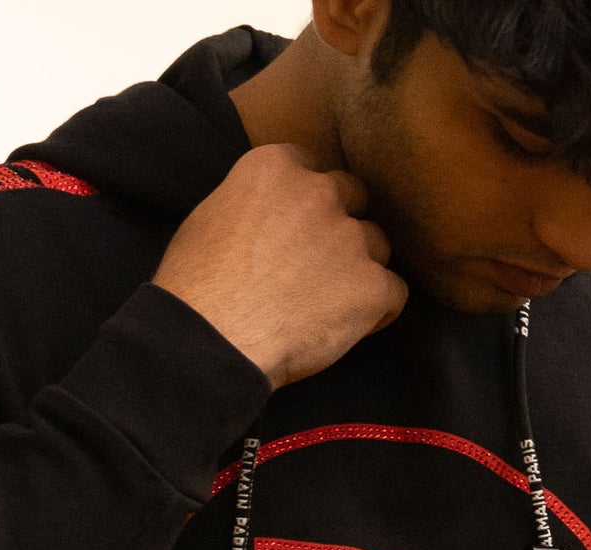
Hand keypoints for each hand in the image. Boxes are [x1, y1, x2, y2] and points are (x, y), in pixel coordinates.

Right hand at [151, 141, 409, 390]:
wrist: (210, 341)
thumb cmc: (195, 291)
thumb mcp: (210, 221)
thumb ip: (251, 206)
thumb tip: (263, 222)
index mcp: (274, 167)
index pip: (312, 170)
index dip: (307, 205)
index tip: (296, 232)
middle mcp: (318, 192)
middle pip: (353, 198)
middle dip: (339, 229)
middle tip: (317, 269)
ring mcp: (350, 238)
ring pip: (376, 246)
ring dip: (360, 271)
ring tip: (328, 306)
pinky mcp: (371, 286)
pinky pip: (395, 293)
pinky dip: (378, 312)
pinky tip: (349, 328)